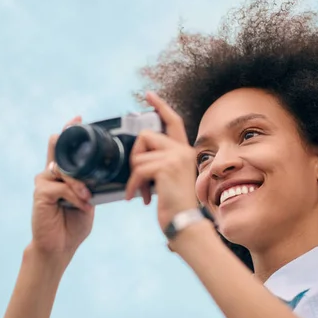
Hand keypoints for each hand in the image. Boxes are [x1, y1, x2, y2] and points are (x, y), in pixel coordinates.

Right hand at [31, 116, 94, 262]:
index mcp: (61, 174)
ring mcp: (44, 182)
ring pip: (65, 170)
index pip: (62, 147)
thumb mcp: (87, 200)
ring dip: (80, 183)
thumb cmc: (73, 224)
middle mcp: (50, 174)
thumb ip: (90, 184)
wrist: (60, 247)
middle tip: (85, 152)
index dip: (68, 131)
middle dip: (74, 151)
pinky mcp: (41, 193)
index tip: (78, 119)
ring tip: (88, 198)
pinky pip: (62, 187)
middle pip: (58, 149)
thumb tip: (102, 171)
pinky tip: (82, 205)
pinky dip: (75, 195)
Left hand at [125, 92, 198, 228]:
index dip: (160, 105)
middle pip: (146, 135)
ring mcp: (176, 157)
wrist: (184, 223)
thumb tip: (137, 155)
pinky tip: (136, 197)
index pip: (172, 121)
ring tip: (141, 191)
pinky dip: (133, 185)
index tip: (147, 95)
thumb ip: (158, 161)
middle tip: (137, 177)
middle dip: (135, 157)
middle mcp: (182, 150)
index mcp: (183, 150)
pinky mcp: (167, 168)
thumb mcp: (167, 177)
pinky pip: (138, 170)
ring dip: (134, 177)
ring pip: (139, 156)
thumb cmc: (174, 204)